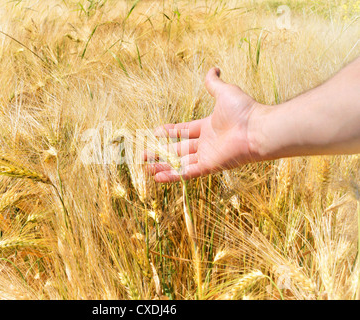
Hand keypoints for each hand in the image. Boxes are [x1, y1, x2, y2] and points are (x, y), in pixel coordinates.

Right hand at [146, 67, 261, 182]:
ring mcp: (207, 156)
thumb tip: (213, 69)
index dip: (169, 131)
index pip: (184, 130)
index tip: (154, 132)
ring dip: (162, 166)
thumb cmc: (244, 110)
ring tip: (146, 168)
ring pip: (179, 163)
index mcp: (208, 127)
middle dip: (160, 152)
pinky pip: (187, 173)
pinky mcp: (209, 166)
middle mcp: (206, 143)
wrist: (257, 128)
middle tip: (144, 154)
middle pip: (178, 149)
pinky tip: (158, 178)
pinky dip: (172, 176)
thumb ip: (214, 84)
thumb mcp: (225, 92)